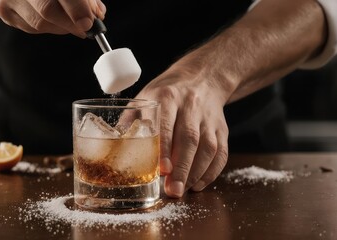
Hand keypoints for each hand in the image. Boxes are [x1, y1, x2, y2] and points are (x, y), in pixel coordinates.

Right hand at [0, 0, 105, 36]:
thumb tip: (97, 15)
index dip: (77, 7)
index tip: (89, 21)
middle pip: (47, 9)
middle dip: (71, 23)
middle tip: (86, 28)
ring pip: (41, 22)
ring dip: (63, 27)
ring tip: (73, 22)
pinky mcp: (4, 11)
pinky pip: (32, 28)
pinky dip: (51, 27)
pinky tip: (56, 20)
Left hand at [136, 65, 229, 197]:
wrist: (201, 78)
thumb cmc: (167, 93)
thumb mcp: (145, 97)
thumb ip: (131, 121)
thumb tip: (114, 149)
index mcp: (167, 97)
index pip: (166, 124)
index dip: (165, 148)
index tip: (162, 170)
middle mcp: (191, 106)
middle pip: (190, 138)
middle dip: (182, 168)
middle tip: (173, 190)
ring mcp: (209, 118)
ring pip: (209, 147)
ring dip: (196, 172)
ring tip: (183, 189)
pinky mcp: (222, 128)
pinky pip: (221, 152)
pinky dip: (211, 171)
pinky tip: (198, 183)